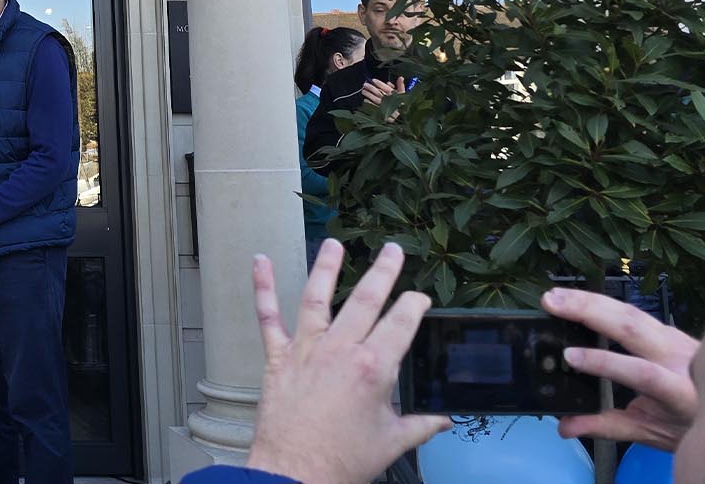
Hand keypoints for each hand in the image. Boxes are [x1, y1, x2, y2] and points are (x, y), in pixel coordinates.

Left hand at [245, 240, 449, 483]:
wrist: (296, 473)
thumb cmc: (343, 461)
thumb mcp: (392, 442)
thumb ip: (421, 425)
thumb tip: (444, 419)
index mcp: (374, 369)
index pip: (401, 324)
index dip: (414, 306)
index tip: (420, 297)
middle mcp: (340, 351)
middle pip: (365, 300)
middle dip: (383, 272)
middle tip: (393, 250)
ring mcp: (306, 350)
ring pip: (318, 298)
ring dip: (327, 267)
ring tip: (334, 243)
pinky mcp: (278, 358)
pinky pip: (268, 317)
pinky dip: (262, 288)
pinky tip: (260, 262)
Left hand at [362, 77, 406, 120]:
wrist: (404, 120)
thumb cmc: (403, 106)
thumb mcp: (404, 96)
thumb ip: (401, 86)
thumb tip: (400, 77)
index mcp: (397, 97)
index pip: (387, 89)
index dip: (380, 84)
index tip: (373, 80)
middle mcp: (392, 102)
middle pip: (380, 94)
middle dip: (372, 88)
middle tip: (365, 85)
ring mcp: (387, 109)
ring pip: (377, 100)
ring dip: (369, 95)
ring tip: (363, 91)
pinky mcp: (383, 115)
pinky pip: (376, 109)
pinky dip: (370, 104)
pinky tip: (365, 100)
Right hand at [541, 287, 698, 449]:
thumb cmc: (688, 424)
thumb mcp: (650, 432)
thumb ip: (607, 427)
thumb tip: (564, 427)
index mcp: (679, 392)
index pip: (642, 373)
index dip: (605, 363)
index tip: (570, 356)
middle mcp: (680, 358)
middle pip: (634, 327)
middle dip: (590, 311)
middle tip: (551, 302)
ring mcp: (675, 338)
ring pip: (632, 312)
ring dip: (591, 300)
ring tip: (555, 296)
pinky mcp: (667, 329)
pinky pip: (633, 312)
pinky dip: (603, 303)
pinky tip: (578, 298)